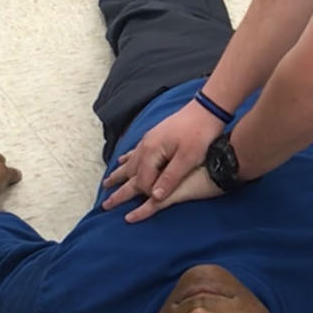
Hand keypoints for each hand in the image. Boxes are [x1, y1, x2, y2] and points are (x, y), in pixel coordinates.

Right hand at [100, 102, 225, 214]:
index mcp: (152, 151)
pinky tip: (122, 161)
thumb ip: (170, 177)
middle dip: (119, 187)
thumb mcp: (188, 158)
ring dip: (119, 174)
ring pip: (130, 161)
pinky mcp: (154, 135)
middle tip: (106, 203)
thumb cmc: (200, 133)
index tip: (156, 201)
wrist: (206, 108)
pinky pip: (135, 151)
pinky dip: (127, 160)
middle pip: (130, 171)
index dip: (148, 193)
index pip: (143, 180)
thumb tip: (155, 196)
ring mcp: (149, 139)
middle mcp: (146, 145)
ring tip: (107, 183)